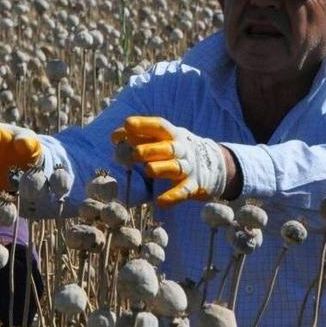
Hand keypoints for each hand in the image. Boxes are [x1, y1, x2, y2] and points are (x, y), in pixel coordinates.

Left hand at [112, 116, 226, 206]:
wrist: (211, 165)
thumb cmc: (172, 150)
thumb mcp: (161, 139)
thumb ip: (139, 137)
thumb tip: (115, 136)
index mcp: (172, 135)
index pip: (159, 126)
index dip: (144, 124)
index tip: (127, 124)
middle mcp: (181, 149)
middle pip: (167, 147)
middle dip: (151, 149)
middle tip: (134, 152)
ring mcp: (188, 167)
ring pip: (175, 167)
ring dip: (161, 168)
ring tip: (148, 170)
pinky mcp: (193, 186)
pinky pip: (183, 191)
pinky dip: (172, 196)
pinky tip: (159, 202)